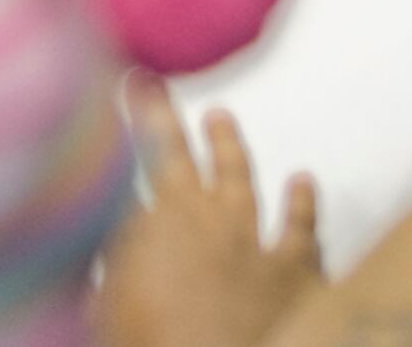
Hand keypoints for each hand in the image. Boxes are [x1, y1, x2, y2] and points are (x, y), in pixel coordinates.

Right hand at [96, 84, 323, 346]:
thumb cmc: (155, 344)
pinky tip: (303, 183)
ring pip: (239, 181)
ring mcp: (251, 243)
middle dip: (165, 120)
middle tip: (157, 90)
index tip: (125, 90)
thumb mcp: (110, 307)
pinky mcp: (294, 274)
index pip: (134, 159)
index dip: (130, 124)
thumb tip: (107, 248)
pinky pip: (301, 231)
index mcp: (153, 226)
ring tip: (221, 120)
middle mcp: (202, 222)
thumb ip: (111, 269)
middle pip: (180, 159)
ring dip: (229, 148)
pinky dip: (303, 205)